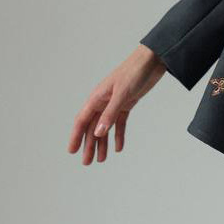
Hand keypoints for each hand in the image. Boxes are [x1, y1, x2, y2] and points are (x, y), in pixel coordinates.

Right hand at [67, 44, 167, 165]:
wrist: (152, 60)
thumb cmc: (134, 72)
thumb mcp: (122, 94)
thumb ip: (110, 114)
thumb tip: (98, 133)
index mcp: (97, 97)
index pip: (82, 121)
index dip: (75, 137)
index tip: (71, 151)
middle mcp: (103, 101)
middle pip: (93, 127)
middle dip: (89, 145)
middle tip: (88, 162)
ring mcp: (115, 103)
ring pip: (105, 127)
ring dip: (103, 143)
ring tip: (102, 159)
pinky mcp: (127, 103)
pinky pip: (120, 123)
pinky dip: (118, 135)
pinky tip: (118, 148)